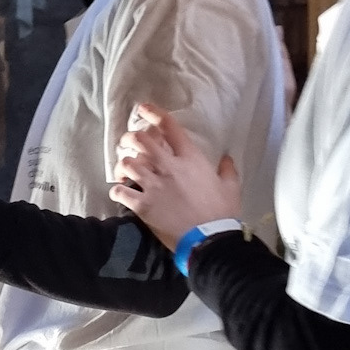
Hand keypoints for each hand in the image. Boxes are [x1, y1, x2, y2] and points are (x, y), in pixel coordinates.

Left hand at [110, 104, 240, 249]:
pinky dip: (118, 190)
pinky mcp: (143, 206)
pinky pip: (121, 191)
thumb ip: (227, 170)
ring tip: (124, 169)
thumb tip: (226, 158)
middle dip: (130, 138)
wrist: (210, 240)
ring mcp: (154, 186)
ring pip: (127, 163)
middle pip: (141, 140)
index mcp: (190, 159)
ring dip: (123, 164)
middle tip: (128, 143)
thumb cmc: (222, 213)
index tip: (143, 109)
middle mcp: (169, 167)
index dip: (153, 113)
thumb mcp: (231, 188)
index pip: (169, 127)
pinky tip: (120, 191)